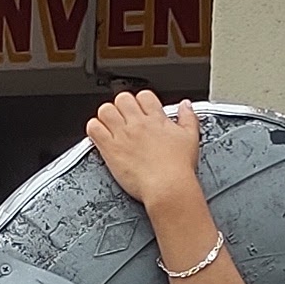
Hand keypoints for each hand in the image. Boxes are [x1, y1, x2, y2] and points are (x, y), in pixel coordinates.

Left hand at [87, 88, 205, 222]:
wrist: (168, 187)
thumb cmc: (179, 167)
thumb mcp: (191, 138)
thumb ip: (188, 117)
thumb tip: (185, 105)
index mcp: (156, 119)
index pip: (144, 96)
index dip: (141, 101)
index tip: (141, 110)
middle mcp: (137, 124)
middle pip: (122, 99)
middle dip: (123, 106)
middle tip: (125, 118)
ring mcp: (122, 135)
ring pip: (105, 110)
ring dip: (106, 115)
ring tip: (111, 125)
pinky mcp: (110, 149)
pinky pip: (94, 128)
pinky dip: (94, 128)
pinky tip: (101, 135)